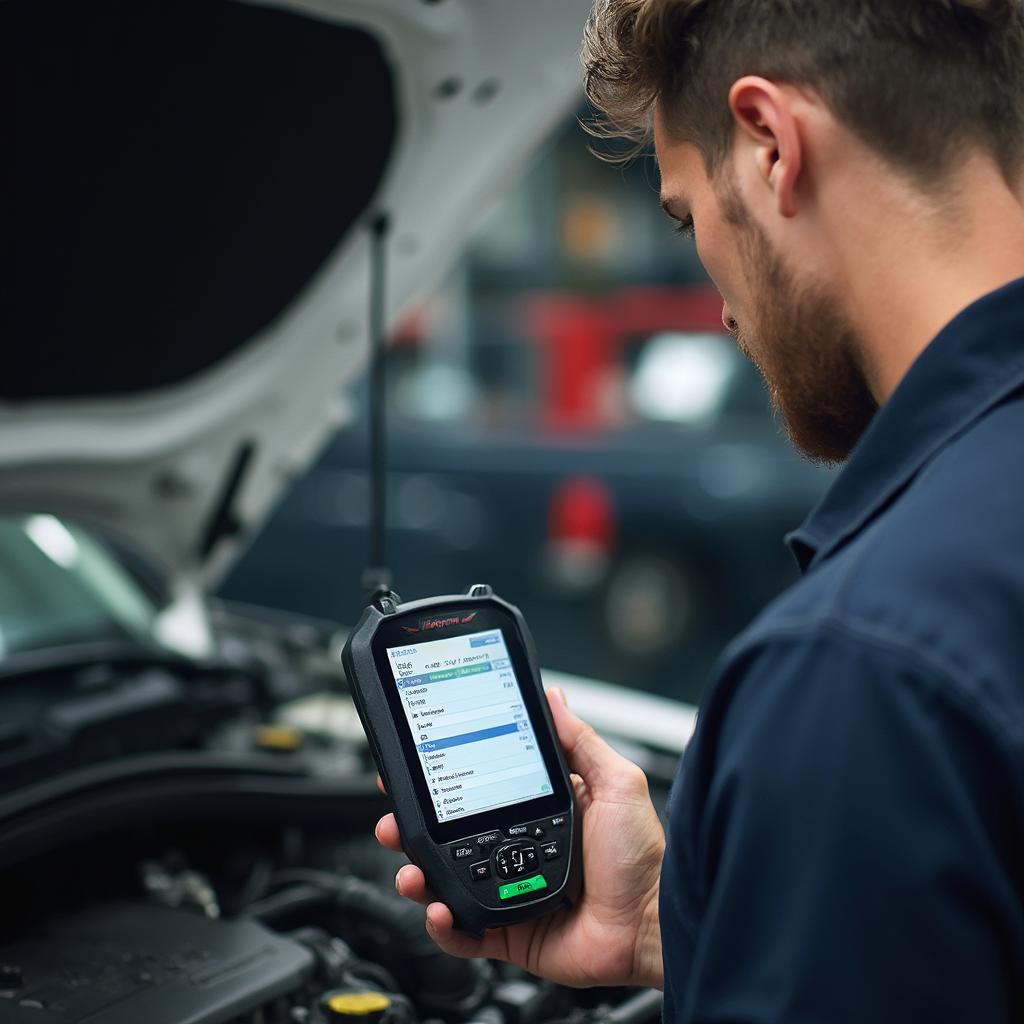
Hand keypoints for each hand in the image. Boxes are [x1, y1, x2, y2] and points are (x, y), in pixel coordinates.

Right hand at [374, 687, 665, 988]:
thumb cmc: (645, 857)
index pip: (479, 792)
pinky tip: (438, 908)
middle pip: (451, 838)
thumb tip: (554, 698)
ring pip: (448, 882)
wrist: (655, 925)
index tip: (417, 768)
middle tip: (395, 819)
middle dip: (414, 828)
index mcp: (538, 811)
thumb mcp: (616, 782)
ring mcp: (511, 891)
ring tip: (410, 867)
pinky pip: (465, 933)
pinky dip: (444, 925)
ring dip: (418, 874)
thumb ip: (580, 742)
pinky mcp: (510, 932)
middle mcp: (519, 850)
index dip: (445, 783)